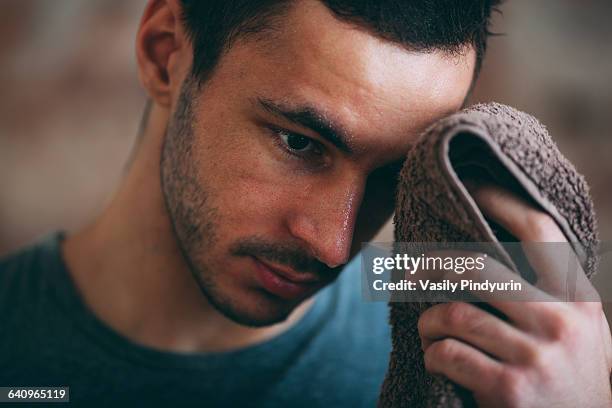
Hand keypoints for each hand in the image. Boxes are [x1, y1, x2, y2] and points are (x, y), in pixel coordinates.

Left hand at [417, 183, 611, 406]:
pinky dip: (432, 356)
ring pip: (452, 313)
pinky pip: (447, 354)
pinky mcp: (509, 389)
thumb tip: (489, 246)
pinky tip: (438, 363)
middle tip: (408, 273)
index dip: (499, 201)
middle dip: (430, 266)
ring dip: (428, 323)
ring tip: (429, 332)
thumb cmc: (570, 379)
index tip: (467, 189)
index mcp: (579, 298)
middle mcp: (561, 321)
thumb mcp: (579, 330)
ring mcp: (536, 356)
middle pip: (476, 268)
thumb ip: (549, 293)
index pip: (538, 229)